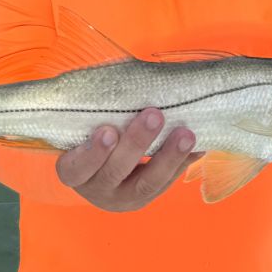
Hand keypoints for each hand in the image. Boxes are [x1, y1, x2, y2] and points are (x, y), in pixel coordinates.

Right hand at [55, 108, 197, 211]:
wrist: (100, 161)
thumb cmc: (91, 128)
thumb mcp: (86, 121)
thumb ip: (98, 105)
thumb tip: (127, 74)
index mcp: (73, 170)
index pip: (76, 167)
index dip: (91, 153)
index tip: (107, 131)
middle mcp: (97, 189)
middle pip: (115, 171)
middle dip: (136, 143)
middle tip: (154, 115)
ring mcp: (123, 197)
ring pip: (147, 183)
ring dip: (168, 157)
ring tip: (185, 134)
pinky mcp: (147, 197)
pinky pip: (167, 182)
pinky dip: (183, 162)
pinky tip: (198, 145)